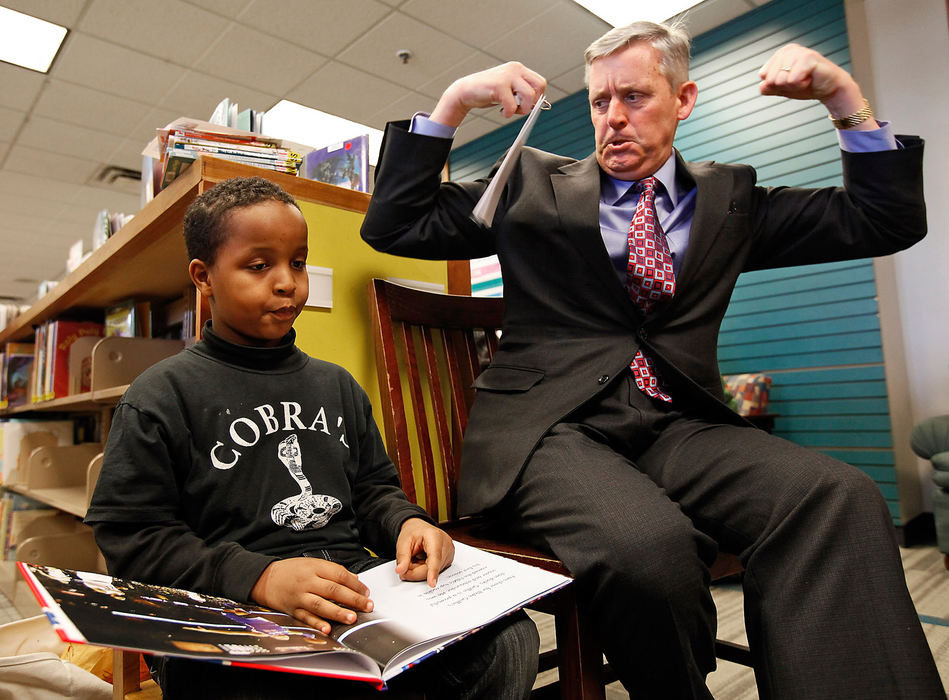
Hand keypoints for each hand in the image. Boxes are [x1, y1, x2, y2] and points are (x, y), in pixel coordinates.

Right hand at [249, 558, 371, 633]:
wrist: (265, 578)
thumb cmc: (292, 570)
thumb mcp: (312, 563)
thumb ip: (333, 571)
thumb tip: (355, 580)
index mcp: (314, 567)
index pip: (339, 575)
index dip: (355, 584)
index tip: (366, 592)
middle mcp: (307, 581)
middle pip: (333, 590)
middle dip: (353, 599)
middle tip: (367, 605)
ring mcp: (299, 597)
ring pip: (321, 605)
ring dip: (338, 612)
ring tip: (352, 617)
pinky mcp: (292, 610)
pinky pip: (306, 618)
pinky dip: (317, 624)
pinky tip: (327, 629)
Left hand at [395, 518, 454, 586]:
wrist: (420, 529)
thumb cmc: (413, 533)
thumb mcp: (403, 542)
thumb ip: (402, 557)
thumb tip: (400, 571)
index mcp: (435, 536)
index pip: (435, 557)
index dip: (432, 571)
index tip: (432, 583)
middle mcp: (446, 544)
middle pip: (431, 568)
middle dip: (415, 571)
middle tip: (403, 566)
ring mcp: (449, 553)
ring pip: (432, 572)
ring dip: (419, 570)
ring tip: (414, 558)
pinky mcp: (448, 559)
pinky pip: (435, 571)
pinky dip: (425, 570)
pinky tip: (422, 561)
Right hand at [430, 62, 546, 127]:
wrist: (465, 91)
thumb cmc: (487, 92)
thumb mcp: (508, 88)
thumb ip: (521, 91)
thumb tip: (539, 105)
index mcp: (518, 68)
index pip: (540, 82)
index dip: (537, 97)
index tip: (526, 105)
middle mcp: (515, 69)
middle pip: (539, 87)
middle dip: (533, 102)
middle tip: (520, 108)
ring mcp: (507, 76)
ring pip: (529, 96)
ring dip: (522, 109)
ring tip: (510, 111)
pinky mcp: (498, 85)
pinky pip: (512, 105)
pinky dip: (508, 113)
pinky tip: (501, 112)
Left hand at [758, 43, 872, 127]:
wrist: (830, 88)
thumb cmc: (808, 86)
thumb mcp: (784, 89)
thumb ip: (770, 88)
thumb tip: (762, 86)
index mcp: (780, 54)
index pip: (763, 76)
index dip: (776, 85)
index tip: (791, 80)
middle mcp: (788, 50)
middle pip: (771, 79)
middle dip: (785, 86)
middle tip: (800, 81)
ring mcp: (798, 52)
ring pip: (780, 80)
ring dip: (794, 86)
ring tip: (806, 79)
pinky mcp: (807, 58)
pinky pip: (793, 80)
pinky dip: (801, 85)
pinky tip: (810, 79)